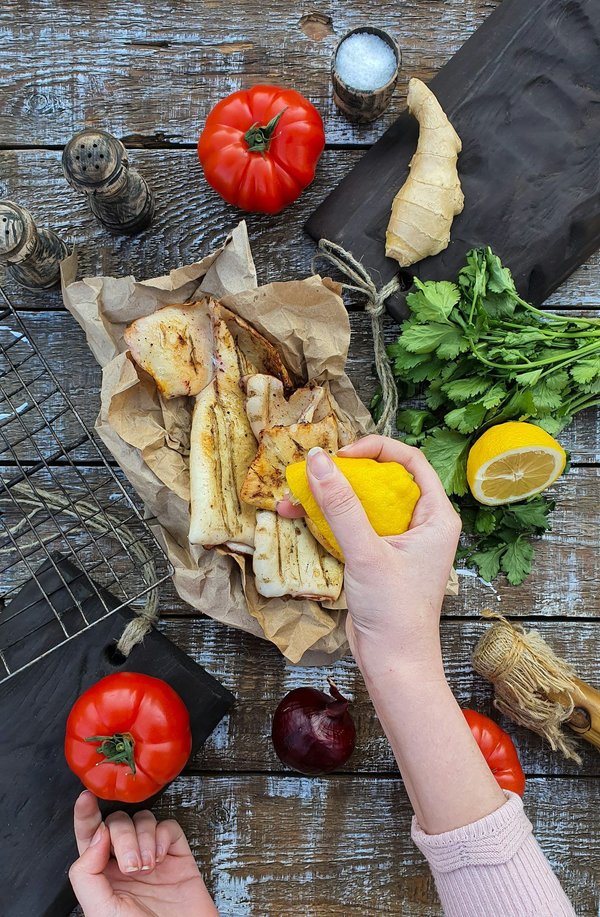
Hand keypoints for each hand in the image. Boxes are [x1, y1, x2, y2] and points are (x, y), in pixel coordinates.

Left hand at [69, 791, 217, 916]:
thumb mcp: (100, 909)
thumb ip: (86, 873)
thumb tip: (96, 835)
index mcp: (102, 876)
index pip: (89, 837)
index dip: (86, 815)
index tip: (85, 799)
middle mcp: (124, 863)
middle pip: (116, 824)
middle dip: (123, 837)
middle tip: (131, 865)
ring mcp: (152, 857)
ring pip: (142, 820)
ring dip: (142, 838)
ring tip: (147, 866)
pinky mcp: (177, 855)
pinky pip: (168, 827)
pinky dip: (162, 836)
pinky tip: (160, 857)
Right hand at [278, 435, 460, 677]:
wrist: (393, 663)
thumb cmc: (395, 611)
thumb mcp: (368, 553)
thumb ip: (341, 506)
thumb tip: (319, 461)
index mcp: (435, 516)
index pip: (410, 462)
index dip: (376, 449)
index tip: (343, 454)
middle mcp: (419, 524)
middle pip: (382, 479)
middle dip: (344, 473)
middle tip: (314, 471)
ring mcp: (396, 541)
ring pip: (362, 503)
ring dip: (328, 497)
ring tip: (294, 494)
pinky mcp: (376, 557)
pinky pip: (350, 526)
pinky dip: (325, 520)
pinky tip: (296, 516)